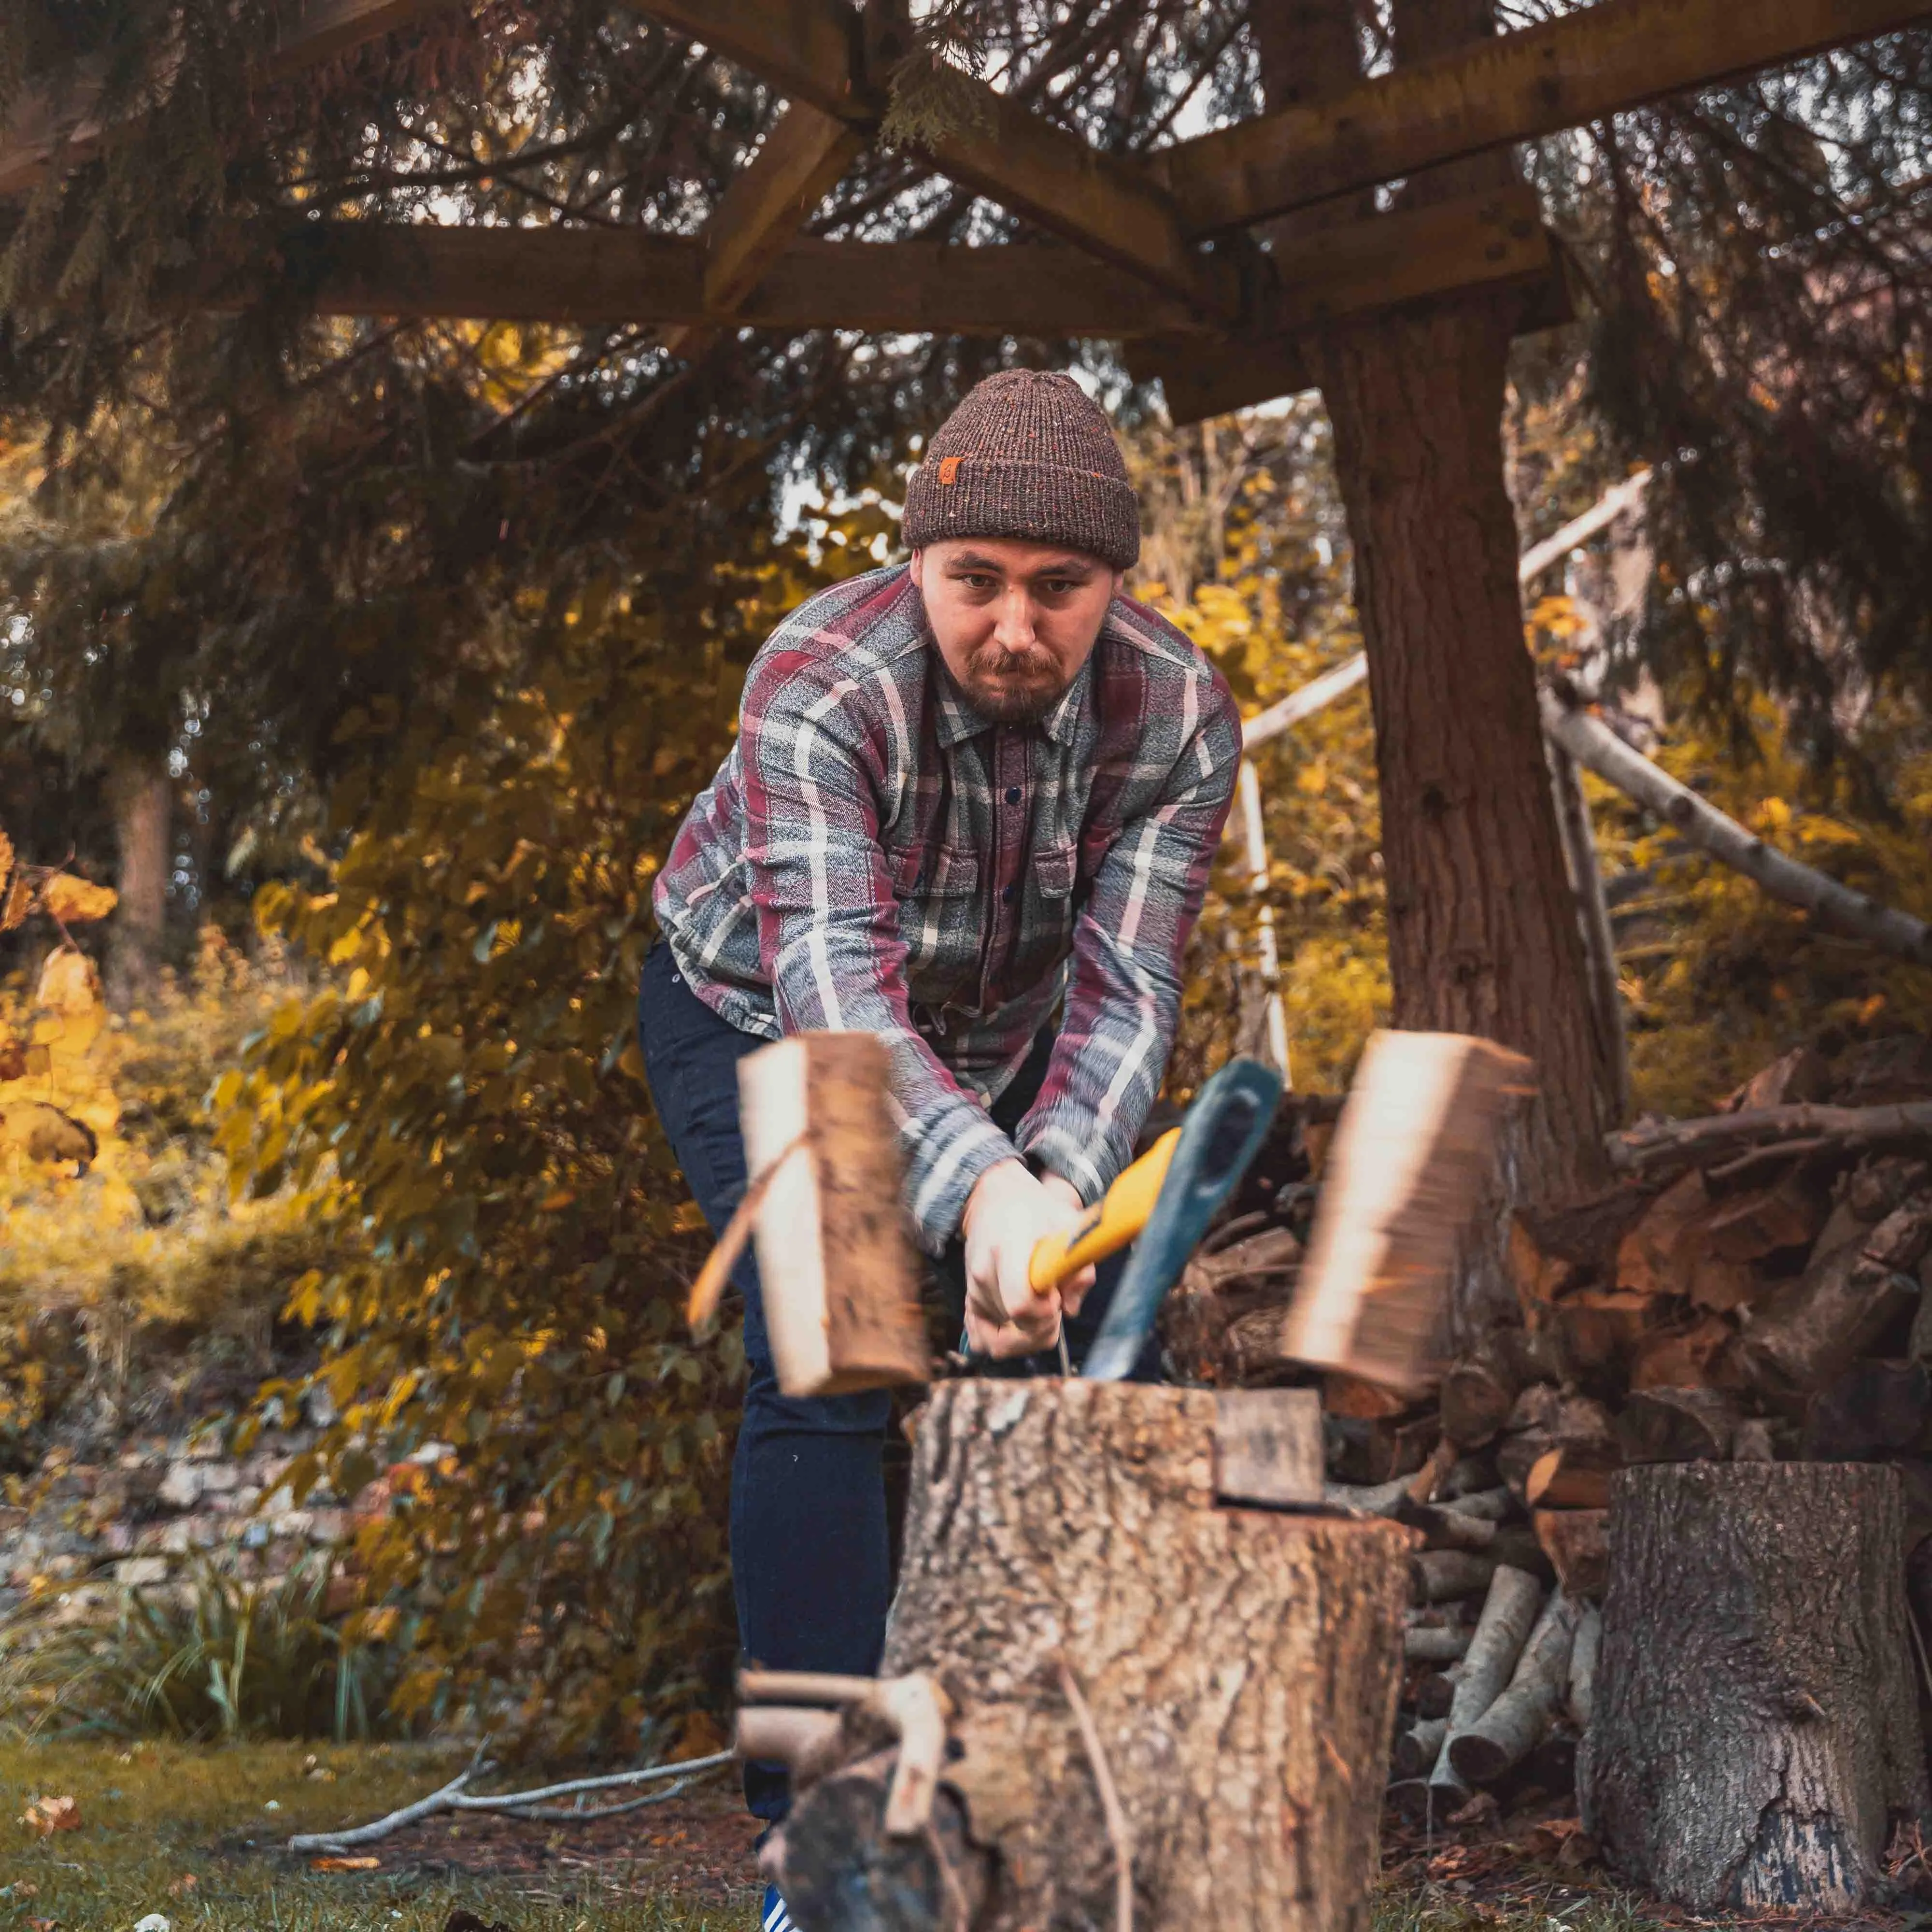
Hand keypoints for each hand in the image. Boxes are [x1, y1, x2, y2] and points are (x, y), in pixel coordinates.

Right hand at [960, 1161, 1095, 1359]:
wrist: (994, 1200)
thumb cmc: (1035, 1211)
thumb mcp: (1068, 1225)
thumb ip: (1079, 1268)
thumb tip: (1070, 1310)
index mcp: (1009, 1249)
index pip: (1021, 1305)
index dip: (1046, 1313)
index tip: (1057, 1297)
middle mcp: (984, 1273)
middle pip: (1016, 1327)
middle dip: (1044, 1326)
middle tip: (1054, 1302)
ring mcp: (973, 1289)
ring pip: (1003, 1341)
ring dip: (1028, 1334)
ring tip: (1038, 1305)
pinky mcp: (969, 1300)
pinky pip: (982, 1342)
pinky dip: (1003, 1342)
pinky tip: (1019, 1324)